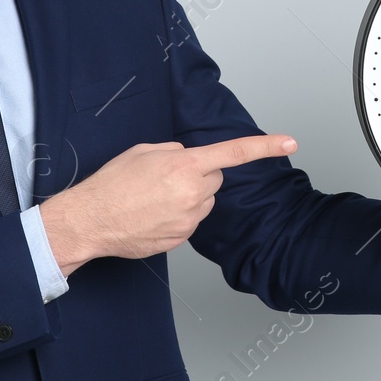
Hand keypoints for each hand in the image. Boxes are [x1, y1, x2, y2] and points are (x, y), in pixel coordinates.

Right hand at [39, 133, 296, 275]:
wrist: (90, 221)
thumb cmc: (111, 184)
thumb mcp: (143, 151)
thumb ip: (174, 150)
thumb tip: (189, 156)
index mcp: (184, 165)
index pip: (233, 153)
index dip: (265, 146)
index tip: (289, 141)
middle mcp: (192, 192)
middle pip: (214, 179)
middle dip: (199, 176)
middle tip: (166, 179)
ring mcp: (188, 219)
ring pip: (203, 201)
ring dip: (188, 197)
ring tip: (153, 199)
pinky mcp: (181, 238)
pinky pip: (191, 221)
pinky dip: (177, 216)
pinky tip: (152, 215)